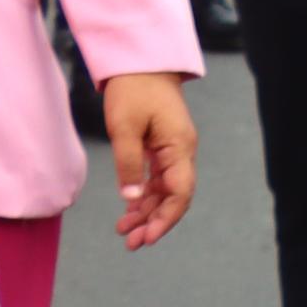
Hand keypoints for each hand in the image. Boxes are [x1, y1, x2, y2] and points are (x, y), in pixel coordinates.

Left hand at [101, 73, 196, 249]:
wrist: (141, 63)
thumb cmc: (133, 90)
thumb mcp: (124, 128)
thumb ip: (128, 165)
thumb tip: (131, 199)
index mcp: (179, 148)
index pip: (180, 193)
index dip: (165, 219)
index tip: (147, 238)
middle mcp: (182, 152)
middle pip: (175, 196)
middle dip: (155, 222)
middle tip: (131, 243)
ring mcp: (174, 150)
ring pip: (165, 190)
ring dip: (147, 212)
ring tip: (124, 231)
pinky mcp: (162, 146)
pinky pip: (158, 179)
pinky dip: (144, 196)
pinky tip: (129, 210)